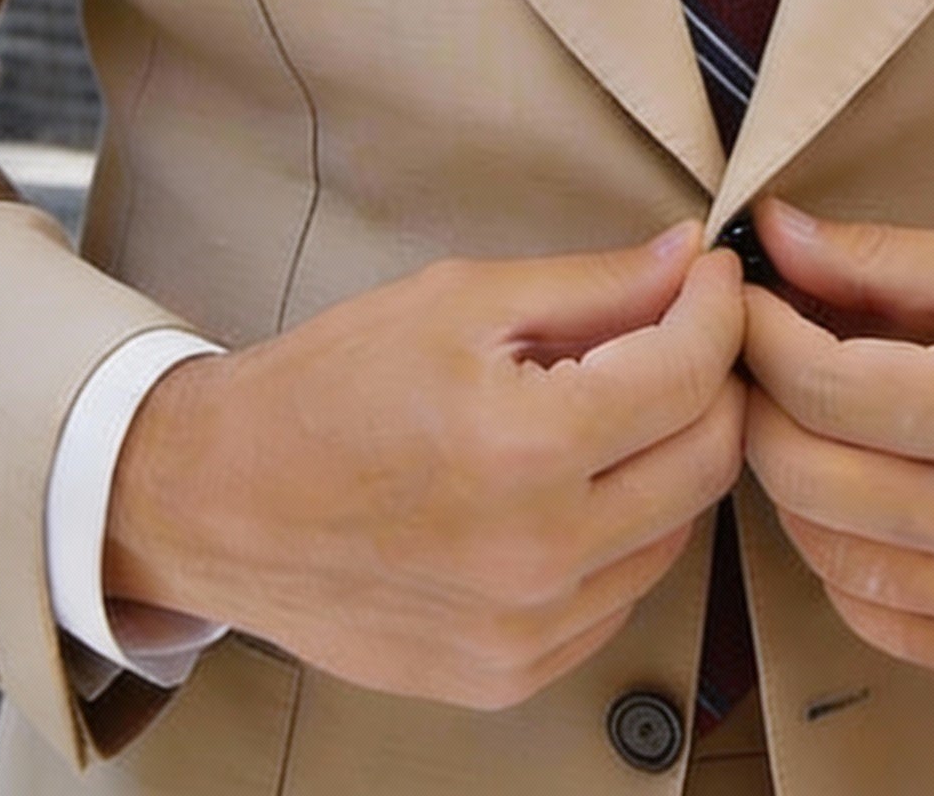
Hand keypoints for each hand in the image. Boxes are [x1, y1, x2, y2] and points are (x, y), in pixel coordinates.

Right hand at [103, 226, 745, 708]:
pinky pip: (619, 595)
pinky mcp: (509, 675)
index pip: (690, 373)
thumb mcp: (460, 302)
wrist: (215, 502)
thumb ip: (593, 285)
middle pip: (708, 460)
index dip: (718, 310)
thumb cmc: (325, 390)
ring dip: (669, 458)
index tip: (711, 279)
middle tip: (681, 334)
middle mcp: (539, 555)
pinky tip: (571, 484)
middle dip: (714, 382)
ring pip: (676, 531)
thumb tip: (687, 259)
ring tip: (612, 407)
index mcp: (526, 448)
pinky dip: (622, 532)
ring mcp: (527, 631)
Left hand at [740, 201, 933, 687]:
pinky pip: (882, 622)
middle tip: (763, 355)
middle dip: (760, 401)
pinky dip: (845, 563)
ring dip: (793, 482)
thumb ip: (887, 260)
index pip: (816, 384)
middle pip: (801, 473)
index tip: (747, 299)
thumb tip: (780, 235)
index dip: (760, 332)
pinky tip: (858, 502)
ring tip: (809, 420)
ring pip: (825, 555)